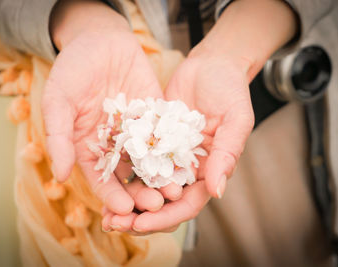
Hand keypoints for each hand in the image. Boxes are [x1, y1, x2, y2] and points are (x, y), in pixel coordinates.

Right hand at [42, 0, 180, 215]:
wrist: (101, 39)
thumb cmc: (73, 69)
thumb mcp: (58, 101)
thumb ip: (59, 137)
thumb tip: (60, 176)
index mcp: (88, 147)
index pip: (100, 179)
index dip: (111, 196)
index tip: (124, 210)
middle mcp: (114, 145)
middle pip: (129, 176)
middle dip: (141, 193)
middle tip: (156, 206)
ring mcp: (137, 132)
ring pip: (150, 161)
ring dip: (162, 178)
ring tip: (175, 192)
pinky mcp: (156, 117)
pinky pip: (166, 137)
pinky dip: (175, 151)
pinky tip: (185, 163)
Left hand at [100, 53, 252, 233]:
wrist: (211, 65)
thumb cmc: (230, 90)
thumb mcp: (235, 120)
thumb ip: (226, 154)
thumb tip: (217, 192)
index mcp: (208, 171)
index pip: (186, 205)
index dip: (164, 217)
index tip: (140, 224)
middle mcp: (185, 169)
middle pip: (162, 203)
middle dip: (139, 217)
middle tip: (113, 224)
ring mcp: (165, 155)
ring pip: (144, 187)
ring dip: (125, 202)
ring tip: (102, 214)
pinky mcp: (150, 140)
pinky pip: (133, 162)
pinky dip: (120, 175)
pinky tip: (102, 181)